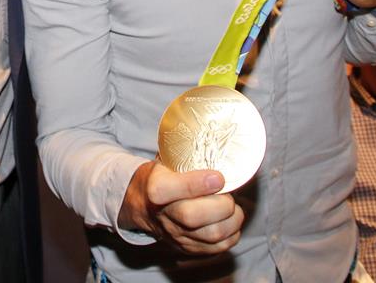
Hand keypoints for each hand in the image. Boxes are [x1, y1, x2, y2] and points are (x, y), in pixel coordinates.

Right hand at [118, 161, 243, 254]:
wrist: (142, 205)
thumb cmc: (161, 176)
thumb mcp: (164, 159)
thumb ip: (184, 149)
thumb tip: (214, 126)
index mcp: (155, 188)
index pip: (170, 190)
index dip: (196, 184)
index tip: (219, 177)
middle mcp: (163, 215)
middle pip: (193, 216)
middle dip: (220, 205)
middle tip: (228, 194)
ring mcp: (176, 235)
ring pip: (211, 235)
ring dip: (232, 221)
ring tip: (233, 207)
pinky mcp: (188, 248)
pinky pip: (217, 248)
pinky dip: (232, 234)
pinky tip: (231, 221)